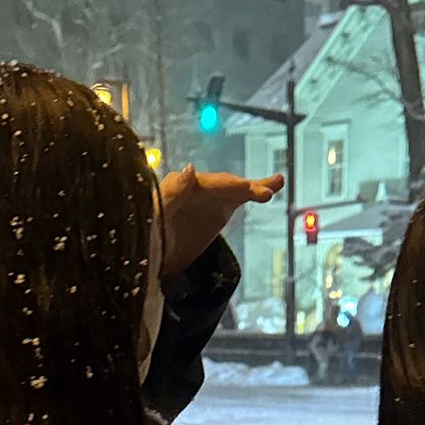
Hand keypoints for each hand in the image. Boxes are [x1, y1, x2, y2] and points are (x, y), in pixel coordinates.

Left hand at [159, 166, 283, 276]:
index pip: (208, 185)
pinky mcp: (217, 209)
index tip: (246, 189)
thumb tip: (191, 169)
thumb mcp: (154, 215)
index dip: (227, 187)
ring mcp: (209, 198)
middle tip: (266, 192)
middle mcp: (196, 188)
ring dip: (255, 187)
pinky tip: (272, 189)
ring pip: (235, 188)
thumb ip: (171, 193)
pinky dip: (254, 193)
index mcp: (178, 188)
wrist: (148, 255)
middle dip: (244, 188)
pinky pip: (238, 198)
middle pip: (224, 185)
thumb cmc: (146, 234)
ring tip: (278, 182)